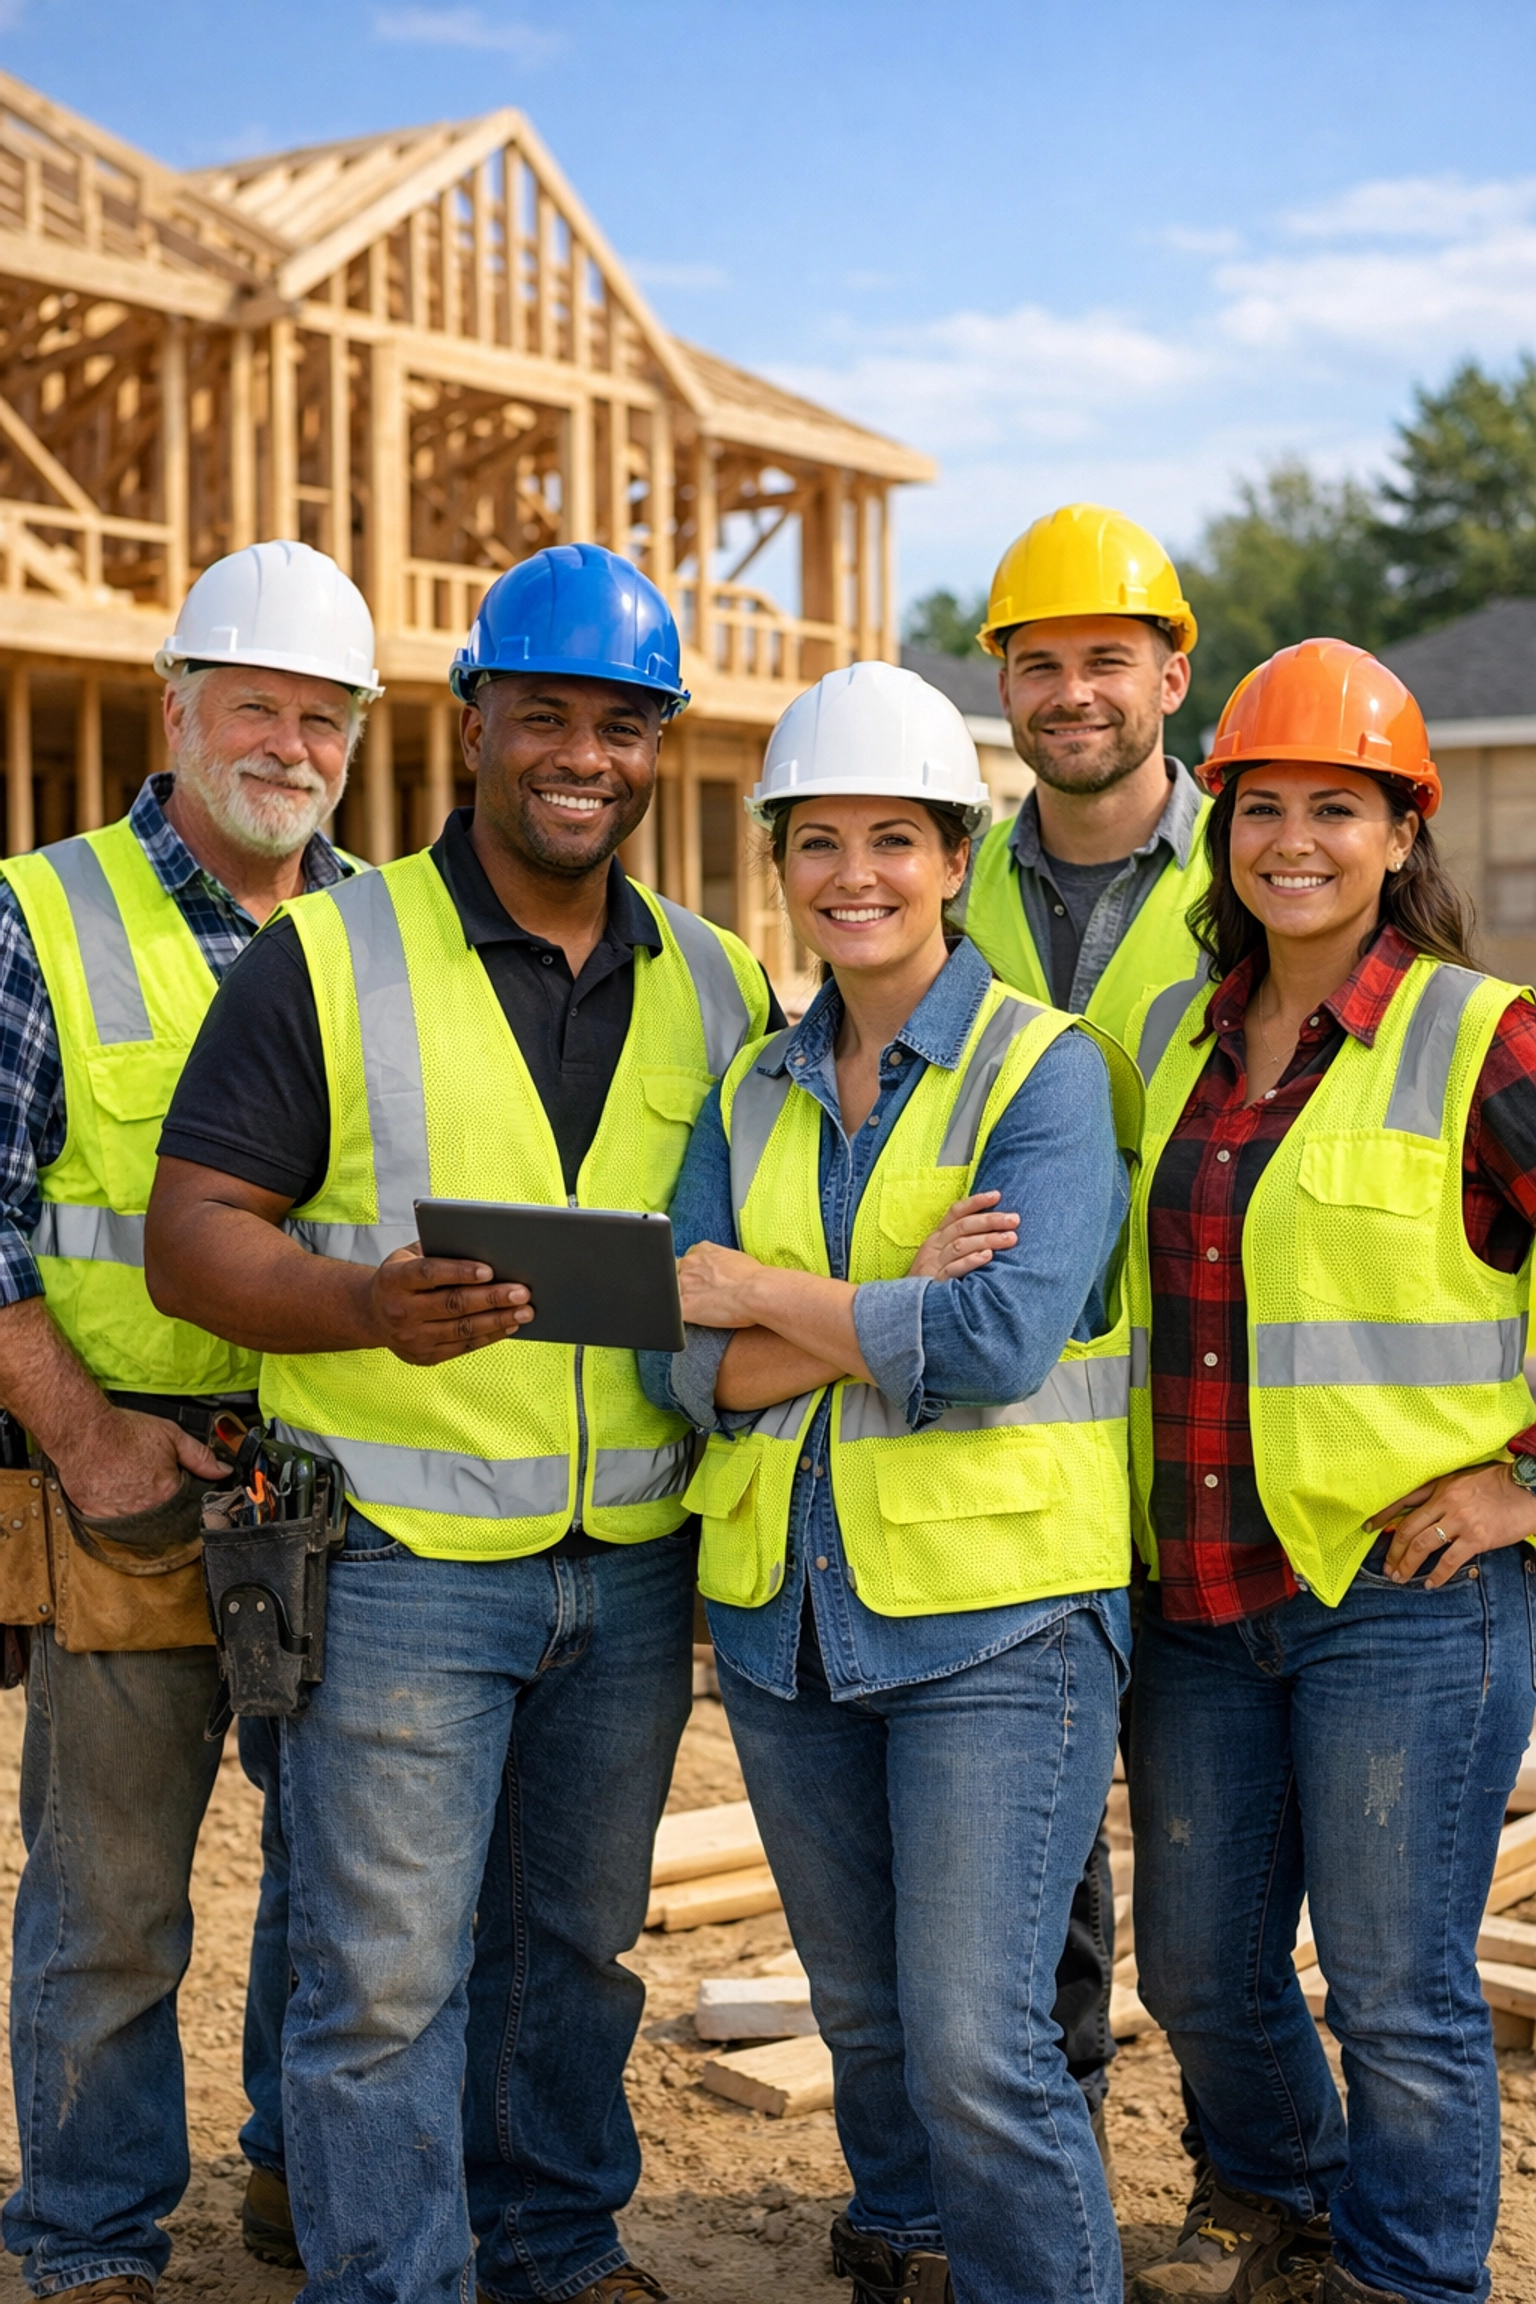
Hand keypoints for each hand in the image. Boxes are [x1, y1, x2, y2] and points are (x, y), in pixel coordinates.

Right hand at [54, 1407, 221, 1519]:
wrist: (82, 1431)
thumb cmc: (124, 1431)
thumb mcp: (172, 1436)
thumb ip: (201, 1457)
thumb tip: (223, 1471)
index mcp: (168, 1493)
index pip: (187, 1506)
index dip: (183, 1494)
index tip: (175, 1485)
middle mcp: (145, 1511)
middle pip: (163, 1516)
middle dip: (162, 1502)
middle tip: (149, 1479)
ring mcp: (118, 1516)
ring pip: (137, 1520)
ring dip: (139, 1508)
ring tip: (130, 1483)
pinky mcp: (95, 1516)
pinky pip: (112, 1520)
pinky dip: (115, 1508)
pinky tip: (114, 1489)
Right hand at [362, 1246, 532, 1365]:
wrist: (371, 1314)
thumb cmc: (402, 1276)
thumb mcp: (409, 1256)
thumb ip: (439, 1249)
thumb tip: (486, 1246)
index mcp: (394, 1279)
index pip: (428, 1273)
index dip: (459, 1271)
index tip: (489, 1270)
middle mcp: (399, 1311)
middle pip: (452, 1304)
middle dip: (491, 1298)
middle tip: (522, 1291)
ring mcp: (411, 1338)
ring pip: (461, 1329)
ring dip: (498, 1320)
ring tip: (525, 1311)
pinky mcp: (423, 1357)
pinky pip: (462, 1347)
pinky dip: (489, 1336)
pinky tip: (509, 1325)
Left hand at [677, 1241, 769, 1329]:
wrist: (755, 1292)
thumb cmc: (754, 1278)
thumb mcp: (735, 1258)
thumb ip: (718, 1261)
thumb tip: (717, 1272)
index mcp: (701, 1250)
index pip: (688, 1262)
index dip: (696, 1275)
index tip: (705, 1284)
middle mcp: (687, 1263)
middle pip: (676, 1275)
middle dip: (687, 1286)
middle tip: (706, 1297)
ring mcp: (682, 1285)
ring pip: (673, 1294)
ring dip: (685, 1300)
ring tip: (705, 1308)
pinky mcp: (682, 1307)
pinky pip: (674, 1314)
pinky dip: (683, 1317)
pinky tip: (698, 1319)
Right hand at [909, 1190, 1019, 1280]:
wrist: (910, 1306)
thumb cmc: (934, 1279)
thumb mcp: (944, 1256)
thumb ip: (964, 1242)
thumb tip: (995, 1230)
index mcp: (937, 1237)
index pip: (956, 1212)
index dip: (976, 1202)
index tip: (997, 1195)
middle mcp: (934, 1246)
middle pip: (963, 1226)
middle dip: (990, 1220)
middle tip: (1014, 1220)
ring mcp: (933, 1263)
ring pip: (961, 1245)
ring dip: (987, 1240)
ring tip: (1010, 1239)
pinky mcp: (934, 1281)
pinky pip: (953, 1268)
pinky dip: (971, 1261)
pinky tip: (987, 1257)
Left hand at [1367, 1461, 1535, 1587]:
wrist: (1527, 1489)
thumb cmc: (1497, 1483)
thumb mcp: (1463, 1479)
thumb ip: (1441, 1494)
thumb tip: (1419, 1513)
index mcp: (1440, 1485)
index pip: (1403, 1500)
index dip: (1383, 1516)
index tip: (1368, 1528)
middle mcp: (1446, 1502)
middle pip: (1408, 1529)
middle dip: (1393, 1551)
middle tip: (1387, 1566)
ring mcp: (1460, 1521)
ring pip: (1423, 1545)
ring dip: (1407, 1565)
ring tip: (1400, 1578)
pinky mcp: (1476, 1538)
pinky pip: (1449, 1560)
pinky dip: (1437, 1575)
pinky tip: (1429, 1584)